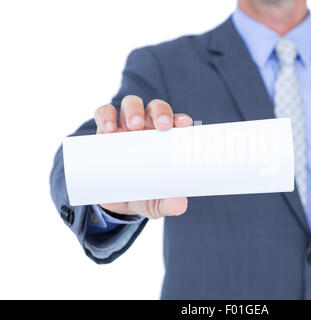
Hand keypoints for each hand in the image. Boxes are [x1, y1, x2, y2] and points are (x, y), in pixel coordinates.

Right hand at [94, 95, 191, 218]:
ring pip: (131, 104)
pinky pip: (104, 113)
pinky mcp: (104, 131)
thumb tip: (180, 205)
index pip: (177, 122)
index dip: (181, 119)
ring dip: (133, 109)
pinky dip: (106, 115)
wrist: (114, 203)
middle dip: (160, 111)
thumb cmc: (144, 196)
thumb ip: (169, 204)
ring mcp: (125, 127)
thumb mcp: (157, 204)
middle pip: (156, 108)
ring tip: (133, 126)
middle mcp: (148, 128)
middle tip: (161, 125)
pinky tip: (108, 128)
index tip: (184, 125)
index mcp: (167, 140)